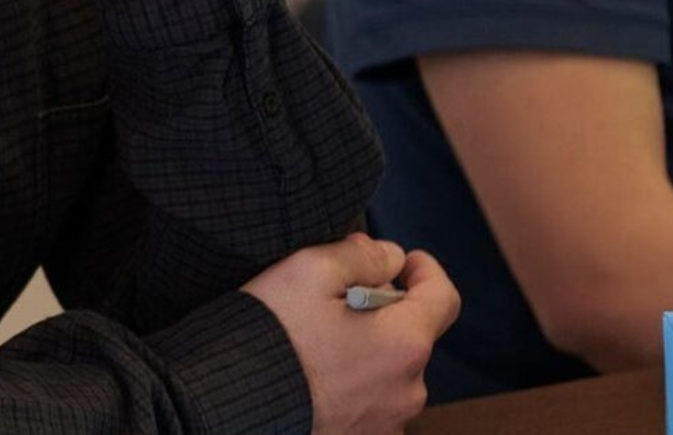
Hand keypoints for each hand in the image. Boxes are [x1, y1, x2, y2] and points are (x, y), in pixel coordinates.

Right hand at [241, 233, 459, 434]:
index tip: (402, 260)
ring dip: (367, 348)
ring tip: (318, 338)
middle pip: (412, 335)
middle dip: (385, 310)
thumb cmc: (271, 334)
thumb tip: (389, 257)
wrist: (228, 402)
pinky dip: (352, 381)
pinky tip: (313, 371)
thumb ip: (361, 254)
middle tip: (338, 296)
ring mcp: (385, 422)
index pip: (444, 297)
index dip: (425, 270)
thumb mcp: (310, 269)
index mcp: (404, 343)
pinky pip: (370, 400)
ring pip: (389, 370)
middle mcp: (407, 389)